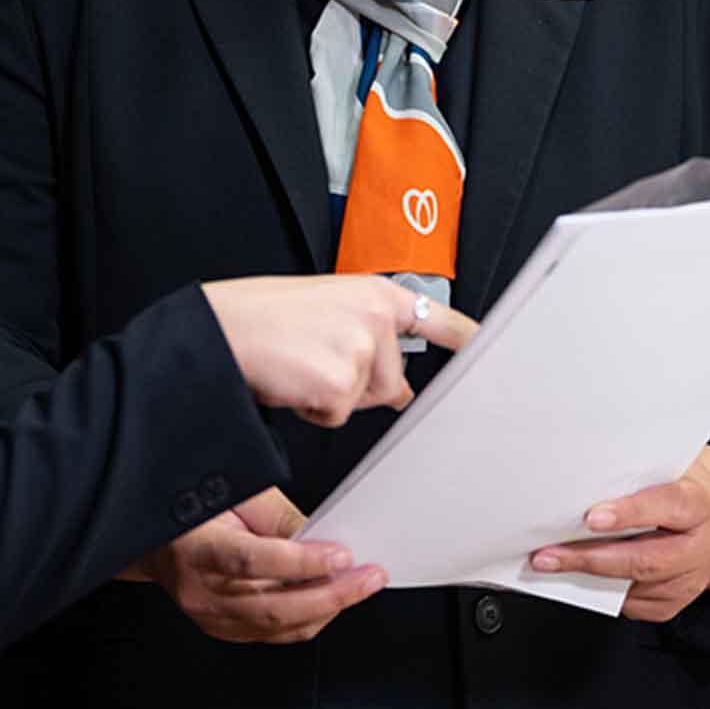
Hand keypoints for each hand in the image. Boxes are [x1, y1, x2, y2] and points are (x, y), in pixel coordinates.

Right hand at [130, 487, 384, 643]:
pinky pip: (276, 634)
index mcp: (197, 550)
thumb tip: (325, 540)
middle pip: (275, 607)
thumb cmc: (195, 512)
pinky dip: (309, 618)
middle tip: (370, 577)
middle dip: (332, 594)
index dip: (301, 562)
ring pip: (280, 627)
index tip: (341, 555)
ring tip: (361, 586)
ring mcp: (211, 619)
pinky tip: (332, 600)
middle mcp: (201, 593)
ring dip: (328, 609)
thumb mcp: (234, 497)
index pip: (252, 562)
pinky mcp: (224, 631)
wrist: (155, 543)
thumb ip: (277, 520)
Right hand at [201, 275, 473, 428]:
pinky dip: (312, 409)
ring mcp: (361, 347)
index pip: (435, 318)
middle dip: (357, 385)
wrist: (220, 330)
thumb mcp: (322, 309)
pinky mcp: (343, 380)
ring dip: (332, 396)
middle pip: (394, 381)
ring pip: (366, 400)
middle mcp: (374, 316)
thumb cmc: (258, 318)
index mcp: (372, 293)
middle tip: (314, 362)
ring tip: (299, 366)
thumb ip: (365, 334)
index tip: (489, 349)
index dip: (465, 338)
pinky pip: (338, 415)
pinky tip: (291, 380)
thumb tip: (397, 386)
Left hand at [527, 445, 709, 623]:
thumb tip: (582, 488)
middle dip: (592, 557)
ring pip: (636, 585)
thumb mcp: (664, 474)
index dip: (630, 512)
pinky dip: (601, 592)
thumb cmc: (675, 491)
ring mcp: (690, 578)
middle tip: (550, 554)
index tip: (592, 518)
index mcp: (699, 504)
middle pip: (646, 558)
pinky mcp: (675, 602)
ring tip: (551, 565)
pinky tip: (578, 579)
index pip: (667, 505)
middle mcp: (701, 545)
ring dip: (588, 577)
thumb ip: (633, 481)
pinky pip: (634, 604)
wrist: (709, 520)